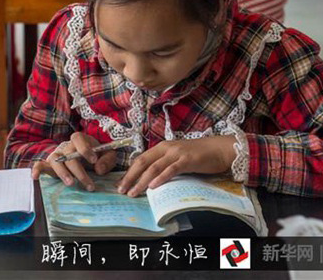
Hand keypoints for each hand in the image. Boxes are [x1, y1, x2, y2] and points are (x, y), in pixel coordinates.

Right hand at [30, 132, 117, 190]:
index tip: (94, 160)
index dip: (84, 148)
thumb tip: (99, 170)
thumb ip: (106, 161)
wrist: (90, 159)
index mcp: (80, 140)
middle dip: (79, 170)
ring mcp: (57, 155)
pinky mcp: (51, 166)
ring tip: (71, 183)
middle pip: (68, 154)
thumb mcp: (108, 156)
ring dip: (62, 172)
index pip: (78, 138)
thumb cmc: (99, 157)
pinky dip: (37, 170)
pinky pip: (41, 165)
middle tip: (89, 185)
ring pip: (55, 160)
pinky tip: (35, 177)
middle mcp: (66, 146)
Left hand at [116, 136, 236, 196]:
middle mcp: (166, 148)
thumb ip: (164, 164)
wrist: (219, 149)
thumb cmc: (198, 155)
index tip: (121, 184)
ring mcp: (176, 153)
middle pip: (142, 162)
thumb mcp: (176, 158)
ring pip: (154, 167)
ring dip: (142, 181)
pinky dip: (161, 178)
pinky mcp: (187, 160)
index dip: (129, 172)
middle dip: (130, 177)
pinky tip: (153, 186)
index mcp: (161, 148)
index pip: (140, 160)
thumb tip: (149, 179)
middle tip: (121, 190)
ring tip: (133, 192)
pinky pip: (171, 169)